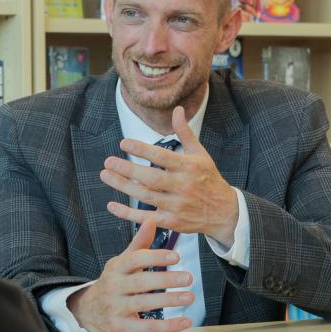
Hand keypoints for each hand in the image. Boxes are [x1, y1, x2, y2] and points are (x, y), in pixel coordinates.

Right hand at [67, 219, 195, 331]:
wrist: (88, 310)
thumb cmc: (113, 282)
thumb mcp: (122, 262)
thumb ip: (139, 244)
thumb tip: (151, 219)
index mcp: (116, 268)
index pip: (135, 259)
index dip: (155, 257)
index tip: (176, 256)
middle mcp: (113, 287)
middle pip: (140, 282)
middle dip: (165, 279)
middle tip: (189, 277)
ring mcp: (115, 308)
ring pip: (144, 304)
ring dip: (168, 300)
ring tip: (190, 297)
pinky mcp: (121, 328)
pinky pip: (146, 327)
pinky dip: (167, 326)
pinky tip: (185, 321)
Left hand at [100, 106, 239, 246]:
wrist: (224, 211)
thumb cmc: (208, 178)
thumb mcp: (200, 154)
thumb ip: (185, 133)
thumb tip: (177, 110)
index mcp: (188, 167)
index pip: (162, 156)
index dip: (142, 150)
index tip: (123, 143)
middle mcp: (182, 186)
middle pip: (151, 178)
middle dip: (127, 170)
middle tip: (108, 161)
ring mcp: (177, 205)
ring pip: (146, 197)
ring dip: (123, 187)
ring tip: (106, 175)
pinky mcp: (172, 222)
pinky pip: (146, 218)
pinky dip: (128, 214)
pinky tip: (112, 205)